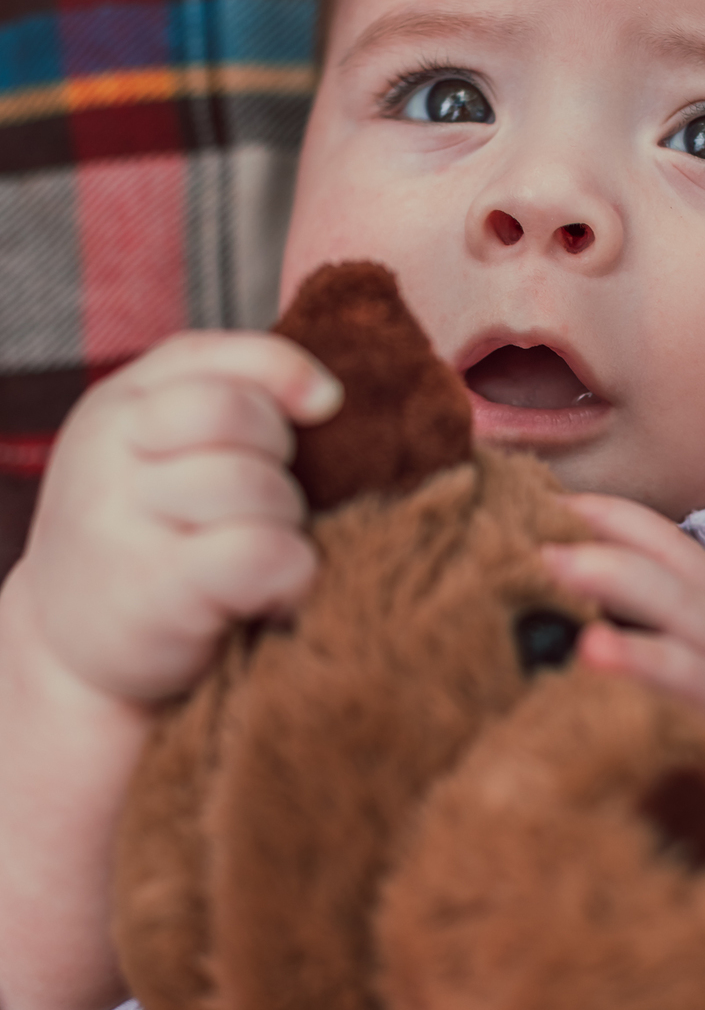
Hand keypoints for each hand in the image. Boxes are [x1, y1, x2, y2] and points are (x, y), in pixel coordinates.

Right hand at [15, 331, 341, 704]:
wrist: (69, 650)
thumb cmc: (147, 535)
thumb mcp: (162, 447)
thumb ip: (235, 390)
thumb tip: (329, 390)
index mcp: (120, 404)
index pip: (219, 359)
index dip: (284, 380)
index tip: (319, 409)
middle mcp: (110, 452)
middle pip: (237, 415)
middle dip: (279, 459)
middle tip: (265, 507)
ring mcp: (125, 520)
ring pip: (255, 485)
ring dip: (283, 521)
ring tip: (258, 553)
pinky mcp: (158, 590)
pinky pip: (263, 552)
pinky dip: (290, 575)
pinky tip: (269, 596)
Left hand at [542, 494, 704, 794]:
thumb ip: (699, 605)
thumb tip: (649, 555)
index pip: (676, 553)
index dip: (621, 520)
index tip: (554, 502)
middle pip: (681, 595)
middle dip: (616, 568)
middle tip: (543, 554)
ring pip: (694, 669)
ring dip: (641, 655)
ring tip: (588, 645)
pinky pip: (704, 741)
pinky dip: (666, 727)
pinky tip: (619, 724)